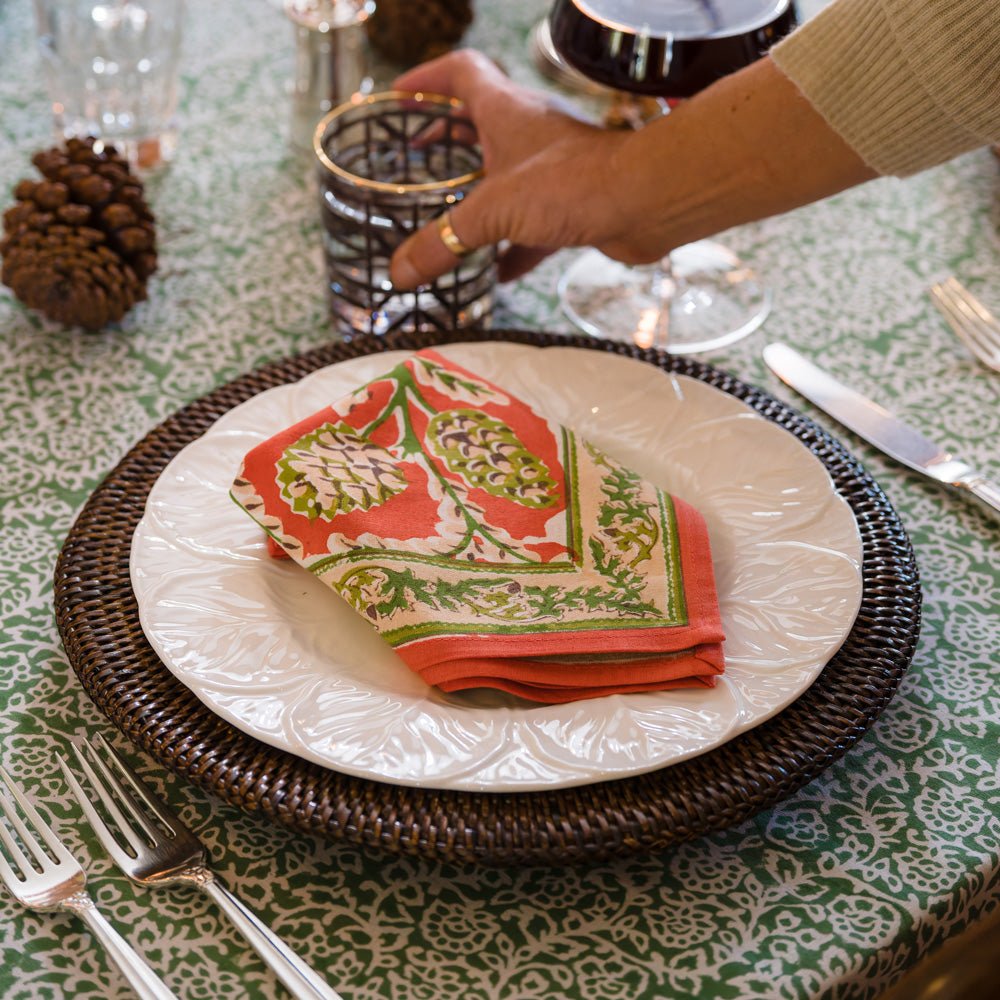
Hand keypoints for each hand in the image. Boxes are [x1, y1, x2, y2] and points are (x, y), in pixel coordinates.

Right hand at [388, 49, 875, 291]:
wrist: (644, 203)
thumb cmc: (573, 183)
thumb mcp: (491, 211)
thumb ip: (443, 241)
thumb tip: (400, 272)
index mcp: (504, 112)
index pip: (459, 74)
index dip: (427, 79)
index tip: (399, 96)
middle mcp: (528, 135)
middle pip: (477, 127)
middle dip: (444, 142)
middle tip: (414, 160)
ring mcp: (550, 172)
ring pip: (504, 180)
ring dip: (476, 197)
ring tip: (447, 218)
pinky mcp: (570, 208)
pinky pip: (530, 228)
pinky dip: (510, 249)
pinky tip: (493, 274)